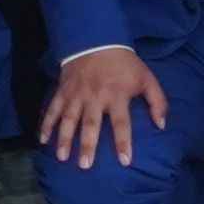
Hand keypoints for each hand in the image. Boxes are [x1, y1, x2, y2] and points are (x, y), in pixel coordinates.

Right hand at [40, 44, 166, 165]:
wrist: (96, 38)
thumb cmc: (124, 64)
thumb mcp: (147, 78)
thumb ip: (158, 102)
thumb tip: (161, 125)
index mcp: (117, 95)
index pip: (121, 123)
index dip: (123, 142)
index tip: (124, 161)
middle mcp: (95, 97)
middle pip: (90, 124)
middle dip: (87, 145)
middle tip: (86, 165)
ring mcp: (76, 94)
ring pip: (69, 119)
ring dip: (64, 138)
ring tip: (62, 158)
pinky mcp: (63, 90)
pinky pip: (52, 109)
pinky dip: (46, 124)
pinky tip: (42, 139)